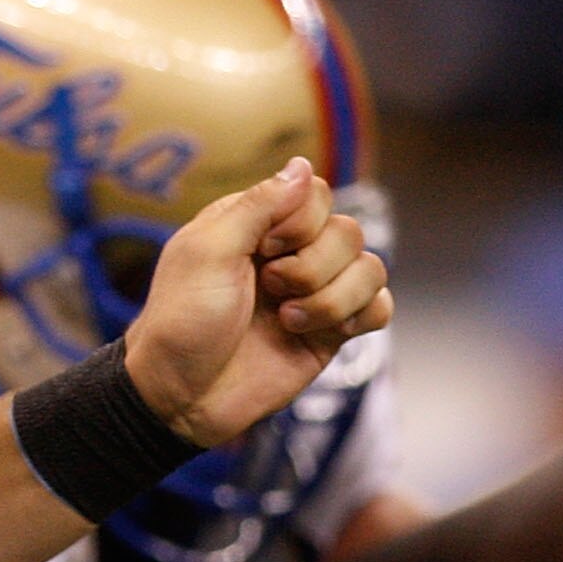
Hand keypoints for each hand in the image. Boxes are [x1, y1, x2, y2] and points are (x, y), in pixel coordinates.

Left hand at [124, 159, 388, 447]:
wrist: (182, 396)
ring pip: (370, 269)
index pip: (315, 195)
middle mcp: (291, 253)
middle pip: (348, 232)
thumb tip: (302, 165)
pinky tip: (322, 334)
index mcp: (256, 224)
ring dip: (331, 299)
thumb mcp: (207, 251)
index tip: (265, 251)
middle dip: (312, 267)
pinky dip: (359, 317)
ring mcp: (314, 292)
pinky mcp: (331, 332)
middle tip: (270, 291)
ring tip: (286, 321)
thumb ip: (258, 206)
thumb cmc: (182, 321)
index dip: (301, 222)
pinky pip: (380, 307)